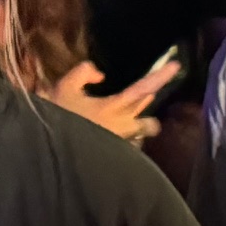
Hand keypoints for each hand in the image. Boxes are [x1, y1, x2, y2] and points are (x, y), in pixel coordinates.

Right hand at [46, 53, 175, 143]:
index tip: (176, 66)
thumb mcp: (66, 86)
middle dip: (149, 116)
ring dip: (136, 131)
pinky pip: (126, 148)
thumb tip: (101, 75)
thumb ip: (84, 72)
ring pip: (139, 138)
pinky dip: (123, 142)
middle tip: (142, 109)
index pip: (142, 90)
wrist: (49, 149)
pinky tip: (108, 140)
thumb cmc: (59, 116)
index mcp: (113, 108)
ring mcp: (119, 145)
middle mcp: (122, 128)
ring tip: (122, 127)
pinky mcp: (114, 158)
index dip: (160, 77)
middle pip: (150, 122)